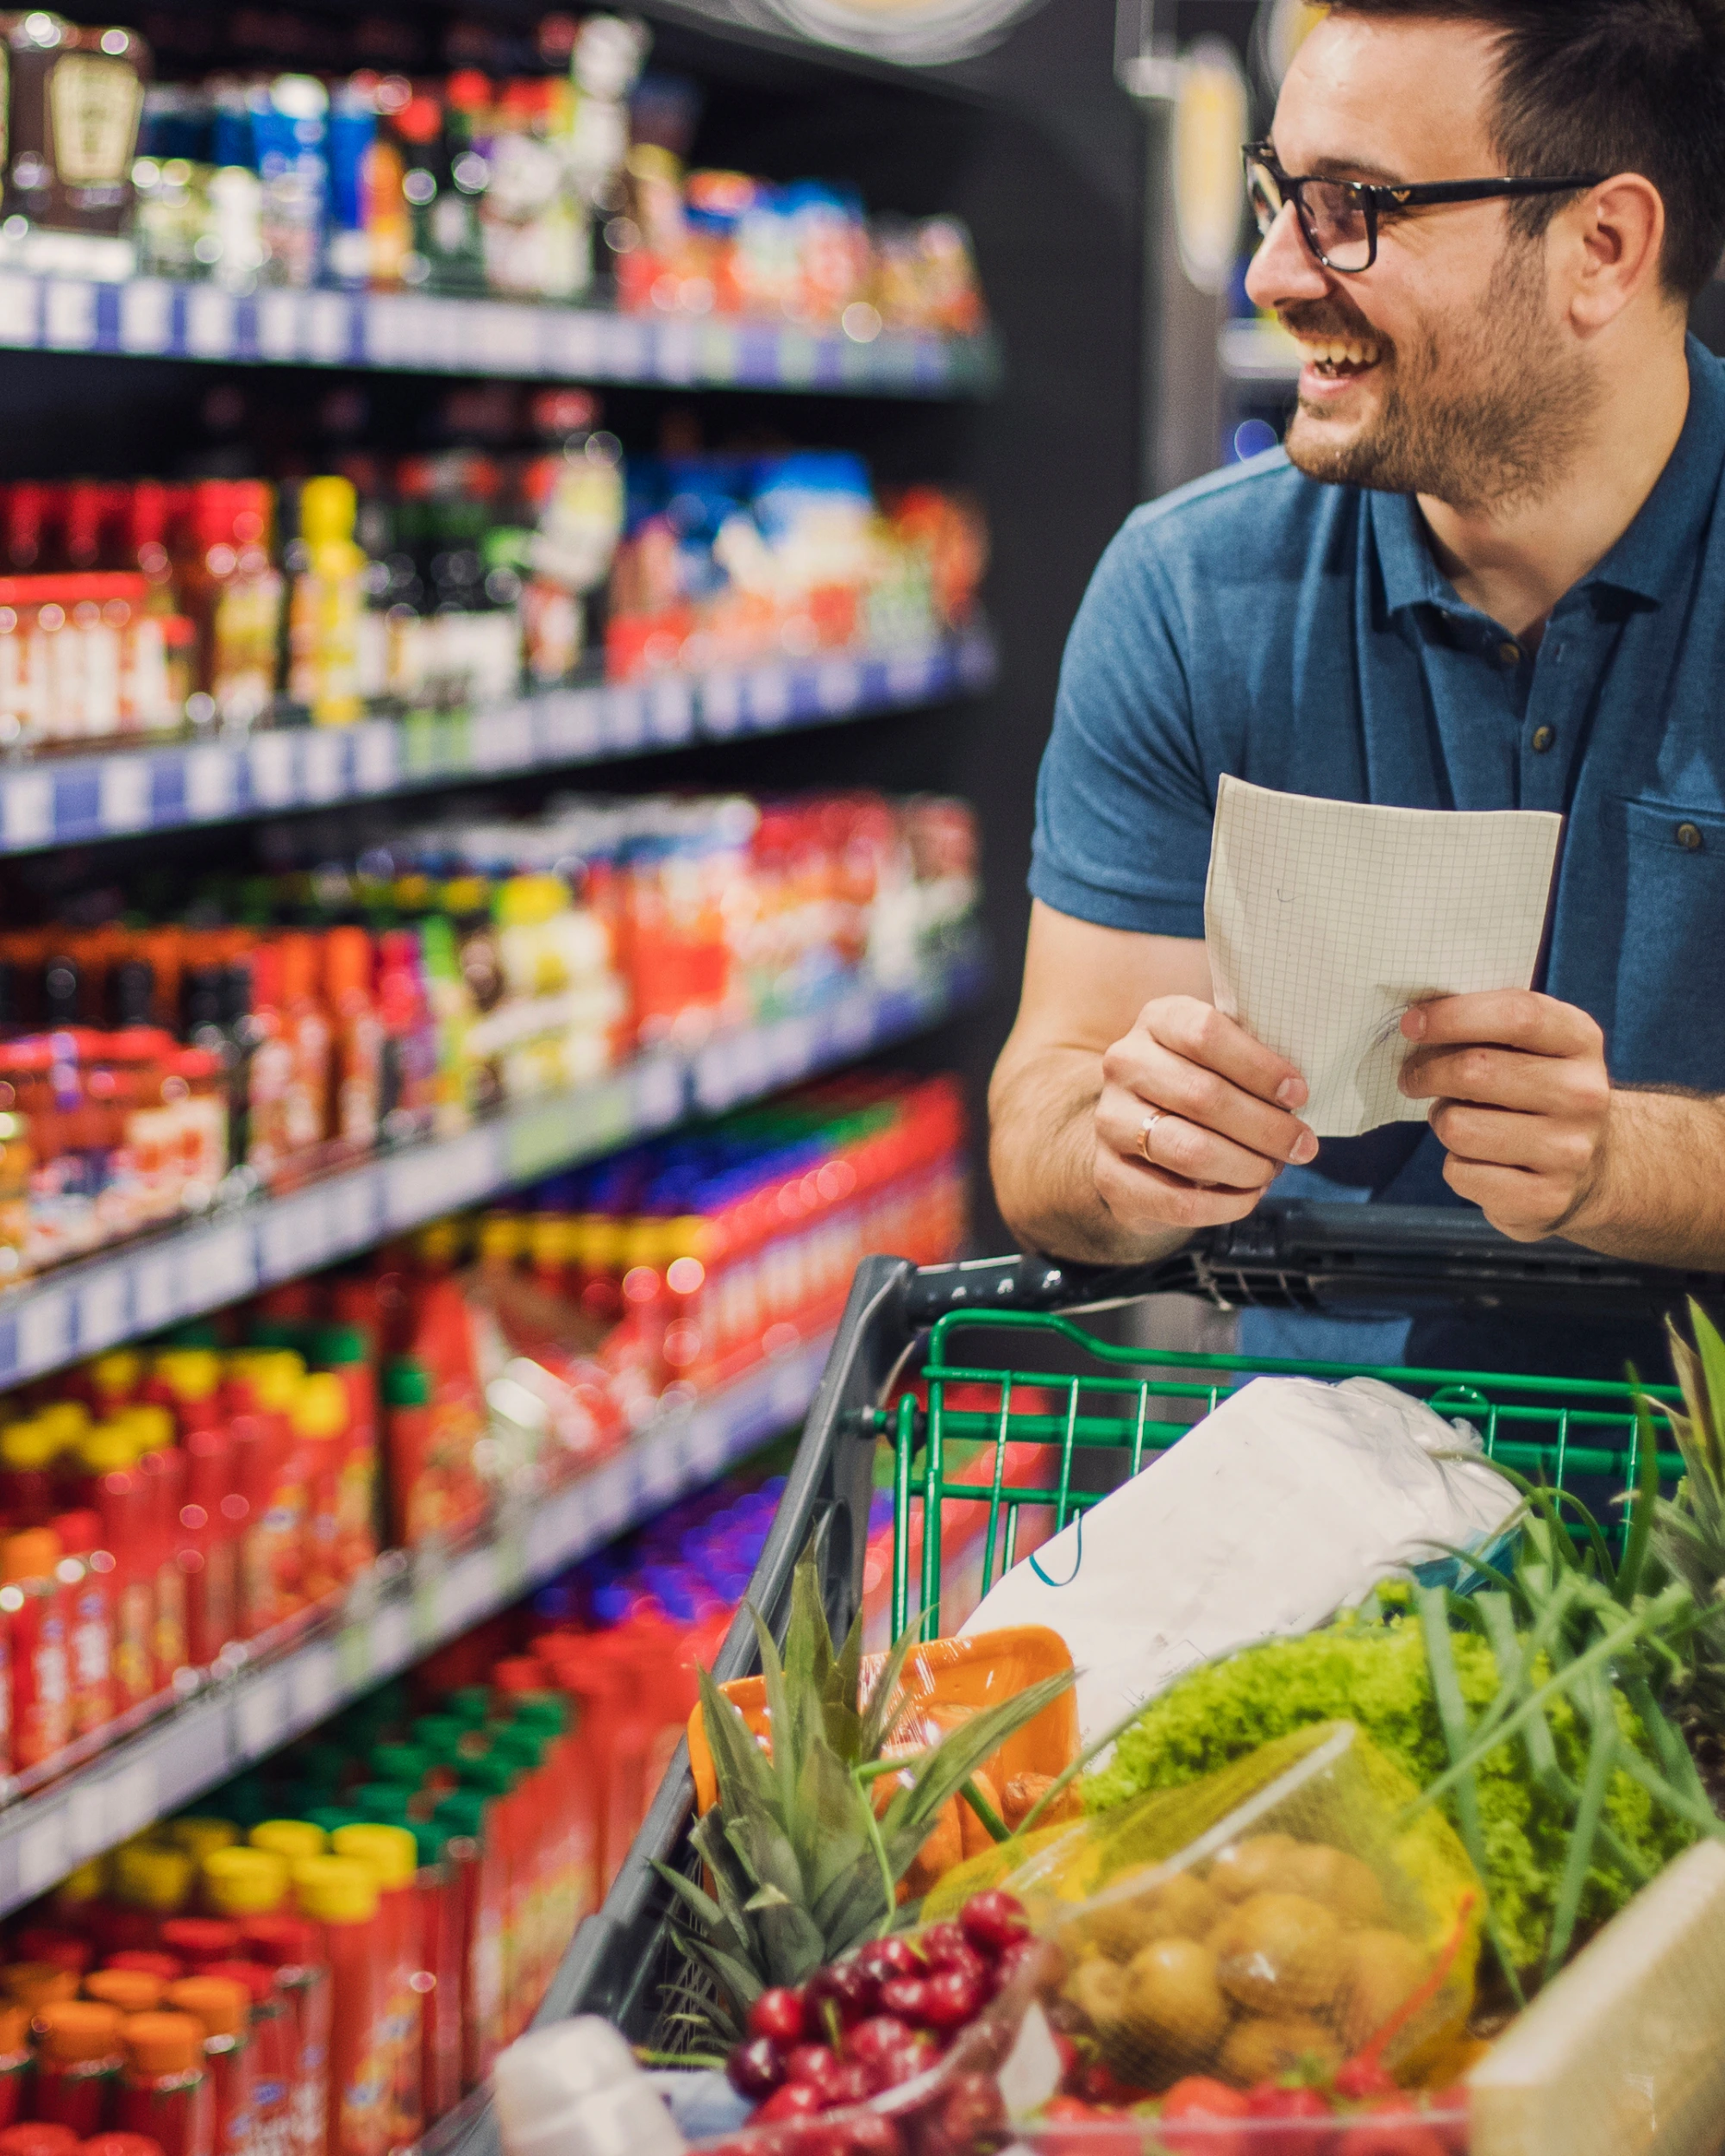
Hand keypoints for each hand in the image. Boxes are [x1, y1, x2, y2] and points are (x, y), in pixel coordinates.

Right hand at [1093, 996, 1318, 1232]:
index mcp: (1158, 1020)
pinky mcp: (1108, 1173)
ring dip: (1247, 1167)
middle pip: (1203, 1096)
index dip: (1259, 1067)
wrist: (1140, 1132)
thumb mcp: (1223, 1056)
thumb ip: (1252, 1062)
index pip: (1205, 1033)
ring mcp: (1109, 1119)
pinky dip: (1224, 1205)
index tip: (1298, 1094)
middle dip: (1266, 1128)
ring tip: (1271, 1170)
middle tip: (1303, 1146)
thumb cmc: (1201, 1085)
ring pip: (1189, 1150)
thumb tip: (1297, 1098)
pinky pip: (1175, 1200)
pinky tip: (1248, 1196)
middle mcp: (1125, 1063)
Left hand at [1399, 990, 1612, 1240]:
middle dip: (1425, 1072)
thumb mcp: (1533, 1046)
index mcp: (1580, 1041)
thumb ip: (1486, 1024)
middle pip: (1475, 1071)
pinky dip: (1455, 1165)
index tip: (1411, 1024)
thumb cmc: (1538, 1091)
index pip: (1516, 1014)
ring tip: (1456, 1119)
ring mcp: (1569, 1151)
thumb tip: (1416, 1023)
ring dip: (1441, 1121)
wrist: (1595, 1167)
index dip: (1453, 1016)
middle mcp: (1583, 1094)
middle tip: (1413, 1078)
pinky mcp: (1546, 1199)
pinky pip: (1461, 1173)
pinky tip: (1479, 1160)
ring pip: (1457, 1127)